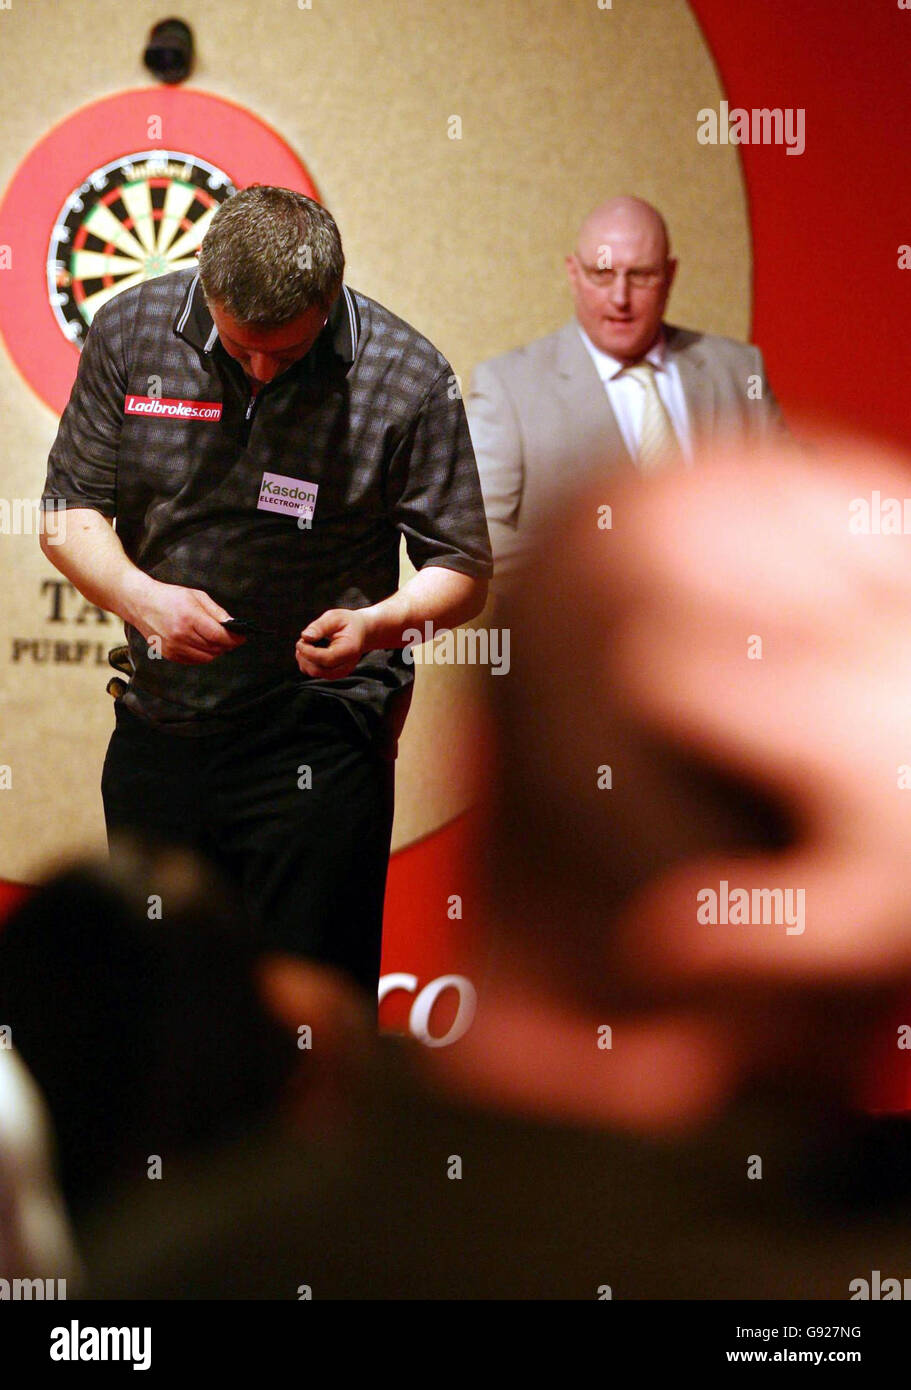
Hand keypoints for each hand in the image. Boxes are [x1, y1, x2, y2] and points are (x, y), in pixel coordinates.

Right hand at [129, 579, 244, 664]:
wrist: (140, 603)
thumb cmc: (170, 596)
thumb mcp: (197, 596)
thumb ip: (217, 612)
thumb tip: (234, 624)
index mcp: (189, 617)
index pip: (219, 636)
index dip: (234, 638)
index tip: (242, 637)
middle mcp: (180, 635)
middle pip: (214, 648)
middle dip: (227, 644)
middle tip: (232, 638)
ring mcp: (173, 647)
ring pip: (206, 657)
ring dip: (216, 650)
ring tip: (217, 640)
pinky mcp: (169, 654)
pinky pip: (194, 661)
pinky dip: (203, 655)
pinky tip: (203, 644)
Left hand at [296, 608, 368, 678]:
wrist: (361, 632)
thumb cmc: (347, 623)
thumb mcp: (335, 617)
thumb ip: (320, 626)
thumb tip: (305, 636)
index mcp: (350, 650)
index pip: (326, 659)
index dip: (309, 652)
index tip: (300, 641)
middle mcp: (346, 665)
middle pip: (319, 670)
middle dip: (304, 657)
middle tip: (301, 641)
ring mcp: (340, 672)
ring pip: (315, 673)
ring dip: (304, 660)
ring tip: (305, 644)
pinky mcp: (333, 674)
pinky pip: (314, 673)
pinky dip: (307, 663)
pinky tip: (309, 650)